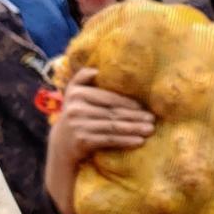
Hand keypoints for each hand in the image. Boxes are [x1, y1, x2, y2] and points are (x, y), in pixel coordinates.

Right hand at [46, 68, 156, 213]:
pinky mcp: (82, 141)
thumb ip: (82, 79)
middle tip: (152, 119)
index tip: (143, 107)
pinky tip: (139, 141)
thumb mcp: (73, 95)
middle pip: (112, 112)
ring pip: (113, 126)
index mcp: (76, 93)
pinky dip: (126, 141)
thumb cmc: (75, 117)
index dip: (127, 102)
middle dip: (134, 116)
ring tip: (150, 130)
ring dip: (134, 128)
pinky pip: (109, 139)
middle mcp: (76, 108)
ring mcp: (78, 125)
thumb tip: (96, 69)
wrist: (61, 144)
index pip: (108, 97)